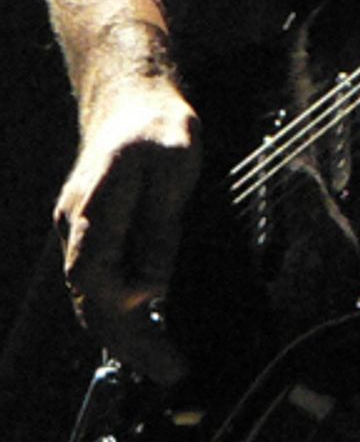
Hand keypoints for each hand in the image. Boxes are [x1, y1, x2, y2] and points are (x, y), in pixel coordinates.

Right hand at [54, 74, 200, 382]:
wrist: (133, 98)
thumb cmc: (160, 128)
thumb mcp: (176, 165)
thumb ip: (161, 227)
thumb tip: (152, 289)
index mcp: (96, 204)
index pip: (92, 273)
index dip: (120, 304)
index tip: (156, 322)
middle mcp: (76, 222)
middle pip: (90, 297)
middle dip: (127, 339)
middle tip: (170, 367)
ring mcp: (77, 228)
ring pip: (90, 295)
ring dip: (123, 332)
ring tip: (163, 361)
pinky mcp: (87, 231)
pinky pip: (96, 282)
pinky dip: (117, 310)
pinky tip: (144, 330)